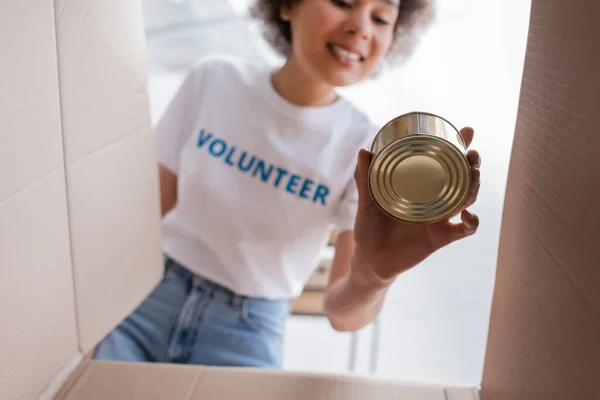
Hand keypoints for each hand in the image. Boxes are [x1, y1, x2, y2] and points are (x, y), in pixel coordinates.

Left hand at [352, 127, 480, 285]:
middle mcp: (433, 200)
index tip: (466, 131)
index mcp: (419, 187)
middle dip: (472, 164)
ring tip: (474, 175)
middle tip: (472, 154)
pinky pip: (464, 230)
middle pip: (462, 178)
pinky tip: (469, 214)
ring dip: (474, 186)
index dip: (457, 147)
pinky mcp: (440, 237)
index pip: (442, 163)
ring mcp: (439, 218)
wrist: (370, 260)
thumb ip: (365, 179)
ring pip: (467, 199)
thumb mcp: (366, 202)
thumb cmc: (368, 229)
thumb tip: (364, 151)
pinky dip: (471, 223)